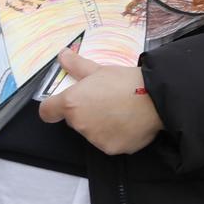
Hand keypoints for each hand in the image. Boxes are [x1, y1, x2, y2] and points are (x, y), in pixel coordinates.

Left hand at [37, 50, 162, 155]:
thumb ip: (76, 65)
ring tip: (118, 111)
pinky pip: (108, 142)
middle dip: (83, 113)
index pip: (47, 112)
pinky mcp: (112, 149)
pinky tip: (127, 123)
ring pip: (91, 132)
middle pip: (73, 121)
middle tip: (103, 101)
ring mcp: (96, 139)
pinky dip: (115, 136)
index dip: (52, 108)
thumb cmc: (125, 81)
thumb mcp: (98, 69)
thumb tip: (63, 54)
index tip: (58, 106)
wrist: (156, 99)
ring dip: (99, 125)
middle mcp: (80, 124)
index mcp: (71, 103)